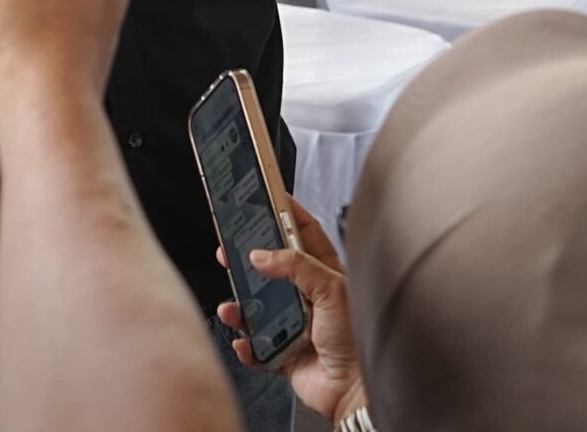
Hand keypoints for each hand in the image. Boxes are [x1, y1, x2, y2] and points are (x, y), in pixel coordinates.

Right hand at [214, 202, 364, 421]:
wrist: (356, 391)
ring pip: (257, 307)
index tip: (267, 195)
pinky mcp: (284, 352)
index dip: (285, 212)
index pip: (303, 233)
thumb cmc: (357, 341)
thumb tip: (262, 255)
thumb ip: (296, 266)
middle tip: (229, 249)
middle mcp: (309, 297)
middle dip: (248, 259)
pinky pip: (256, 346)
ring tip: (231, 307)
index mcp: (326, 274)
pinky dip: (246, 345)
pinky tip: (245, 342)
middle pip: (271, 269)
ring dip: (239, 307)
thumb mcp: (331, 289)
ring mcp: (295, 325)